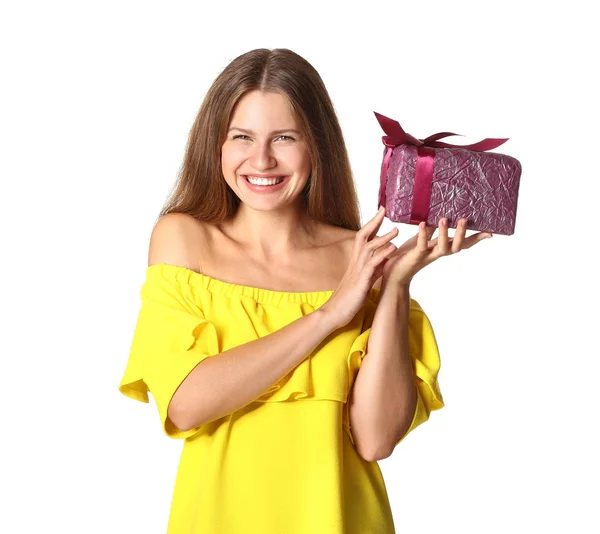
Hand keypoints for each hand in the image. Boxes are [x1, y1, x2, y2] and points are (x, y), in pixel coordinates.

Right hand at [320, 206, 398, 328]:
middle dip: (374, 222)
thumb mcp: (361, 281)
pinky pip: (372, 265)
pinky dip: (383, 255)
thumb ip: (371, 270)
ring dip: (383, 237)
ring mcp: (357, 271)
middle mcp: (355, 263)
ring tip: (397, 229)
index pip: (363, 238)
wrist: (333, 314)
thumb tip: (382, 263)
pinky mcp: (361, 281)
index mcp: (355, 262)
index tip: (381, 212)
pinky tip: (393, 249)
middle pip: (363, 236)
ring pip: (369, 248)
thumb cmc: (347, 300)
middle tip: (385, 209)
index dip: (372, 224)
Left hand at [381, 216, 492, 285]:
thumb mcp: (421, 239)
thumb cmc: (406, 255)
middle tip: (464, 219)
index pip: (462, 244)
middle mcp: (437, 254)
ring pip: (442, 248)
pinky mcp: (415, 257)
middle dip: (461, 234)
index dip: (475, 239)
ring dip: (444, 234)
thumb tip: (441, 214)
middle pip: (456, 247)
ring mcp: (427, 256)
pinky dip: (422, 235)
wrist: (392, 274)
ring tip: (443, 219)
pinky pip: (422, 247)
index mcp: (440, 249)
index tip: (490, 232)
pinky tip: (422, 224)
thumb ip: (431, 230)